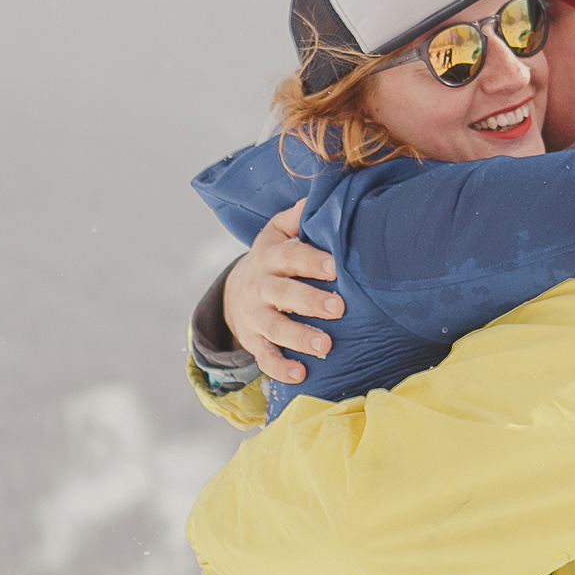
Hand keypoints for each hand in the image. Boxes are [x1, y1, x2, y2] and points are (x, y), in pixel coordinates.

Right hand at [223, 200, 344, 384]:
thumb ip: (296, 217)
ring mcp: (255, 316)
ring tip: (326, 346)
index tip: (333, 266)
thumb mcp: (276, 232)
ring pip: (275, 327)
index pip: (289, 256)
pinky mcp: (254, 341)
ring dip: (299, 337)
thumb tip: (317, 198)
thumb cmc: (272, 259)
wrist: (234, 292)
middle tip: (339, 308)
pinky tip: (301, 375)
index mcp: (269, 256)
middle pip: (283, 293)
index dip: (309, 260)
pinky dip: (280, 368)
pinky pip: (264, 357)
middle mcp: (260, 286)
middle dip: (310, 301)